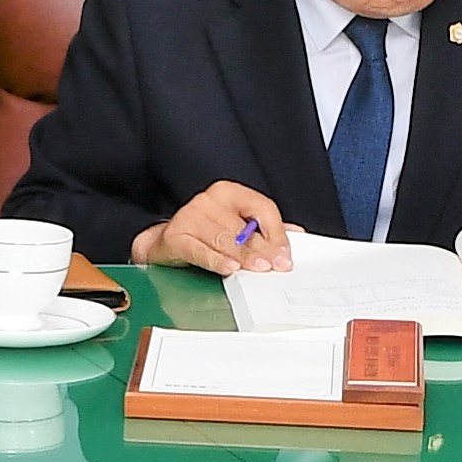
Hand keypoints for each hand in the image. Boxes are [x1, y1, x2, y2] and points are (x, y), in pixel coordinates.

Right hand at [133, 184, 291, 274]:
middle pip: (244, 228)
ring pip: (224, 240)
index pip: (261, 208)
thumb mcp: (236, 224)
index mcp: (229, 192)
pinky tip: (231, 268)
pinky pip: (201, 250)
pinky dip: (217, 261)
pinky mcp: (175, 236)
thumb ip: (265, 229)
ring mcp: (190, 216)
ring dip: (244, 257)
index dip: (276, 233)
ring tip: (259, 269)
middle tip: (277, 266)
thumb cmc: (204, 233)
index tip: (285, 254)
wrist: (164, 241)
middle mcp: (209, 200)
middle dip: (263, 250)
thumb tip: (296, 236)